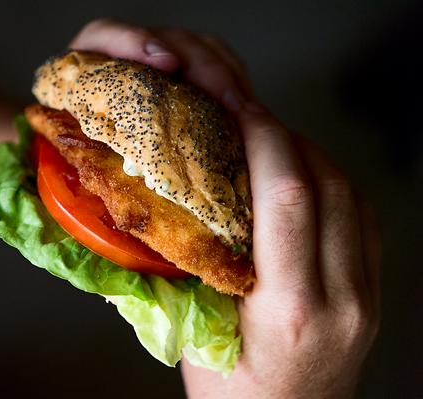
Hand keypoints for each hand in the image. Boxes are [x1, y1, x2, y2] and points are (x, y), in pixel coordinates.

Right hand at [71, 18, 380, 397]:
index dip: (266, 141)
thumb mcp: (197, 344)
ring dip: (310, 158)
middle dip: (286, 137)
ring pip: (350, 196)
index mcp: (289, 311)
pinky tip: (301, 183)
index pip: (289, 199)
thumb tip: (168, 216)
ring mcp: (365, 297)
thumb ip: (191, 277)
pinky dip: (330, 186)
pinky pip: (360, 219)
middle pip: (327, 187)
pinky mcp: (372, 296)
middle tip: (249, 117)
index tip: (241, 110)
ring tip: (270, 144)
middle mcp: (340, 300)